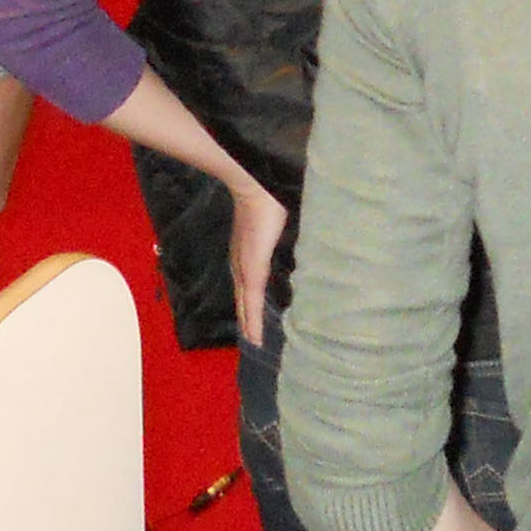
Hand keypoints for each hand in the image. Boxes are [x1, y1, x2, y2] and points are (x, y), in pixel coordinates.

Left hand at [227, 172, 287, 346]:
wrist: (257, 189)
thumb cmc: (270, 198)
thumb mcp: (276, 218)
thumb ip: (279, 226)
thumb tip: (288, 223)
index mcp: (246, 251)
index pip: (246, 282)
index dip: (249, 299)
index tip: (251, 314)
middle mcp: (241, 264)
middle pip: (243, 298)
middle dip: (246, 317)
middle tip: (251, 336)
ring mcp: (245, 270)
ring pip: (246, 305)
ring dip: (249, 324)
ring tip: (253, 341)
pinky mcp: (252, 274)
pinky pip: (253, 305)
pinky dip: (253, 323)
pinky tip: (255, 339)